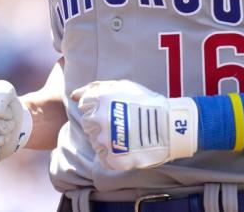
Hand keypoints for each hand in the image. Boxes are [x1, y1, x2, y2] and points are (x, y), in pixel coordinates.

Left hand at [72, 80, 197, 169]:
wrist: (170, 125)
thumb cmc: (146, 103)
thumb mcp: (122, 86)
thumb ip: (95, 88)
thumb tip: (74, 96)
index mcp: (100, 100)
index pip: (84, 106)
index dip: (98, 108)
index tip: (114, 110)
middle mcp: (99, 119)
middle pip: (88, 124)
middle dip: (101, 123)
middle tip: (121, 123)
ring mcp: (104, 140)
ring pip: (95, 141)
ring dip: (107, 139)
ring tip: (126, 134)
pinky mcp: (112, 158)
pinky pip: (104, 158)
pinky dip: (113, 154)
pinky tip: (127, 146)